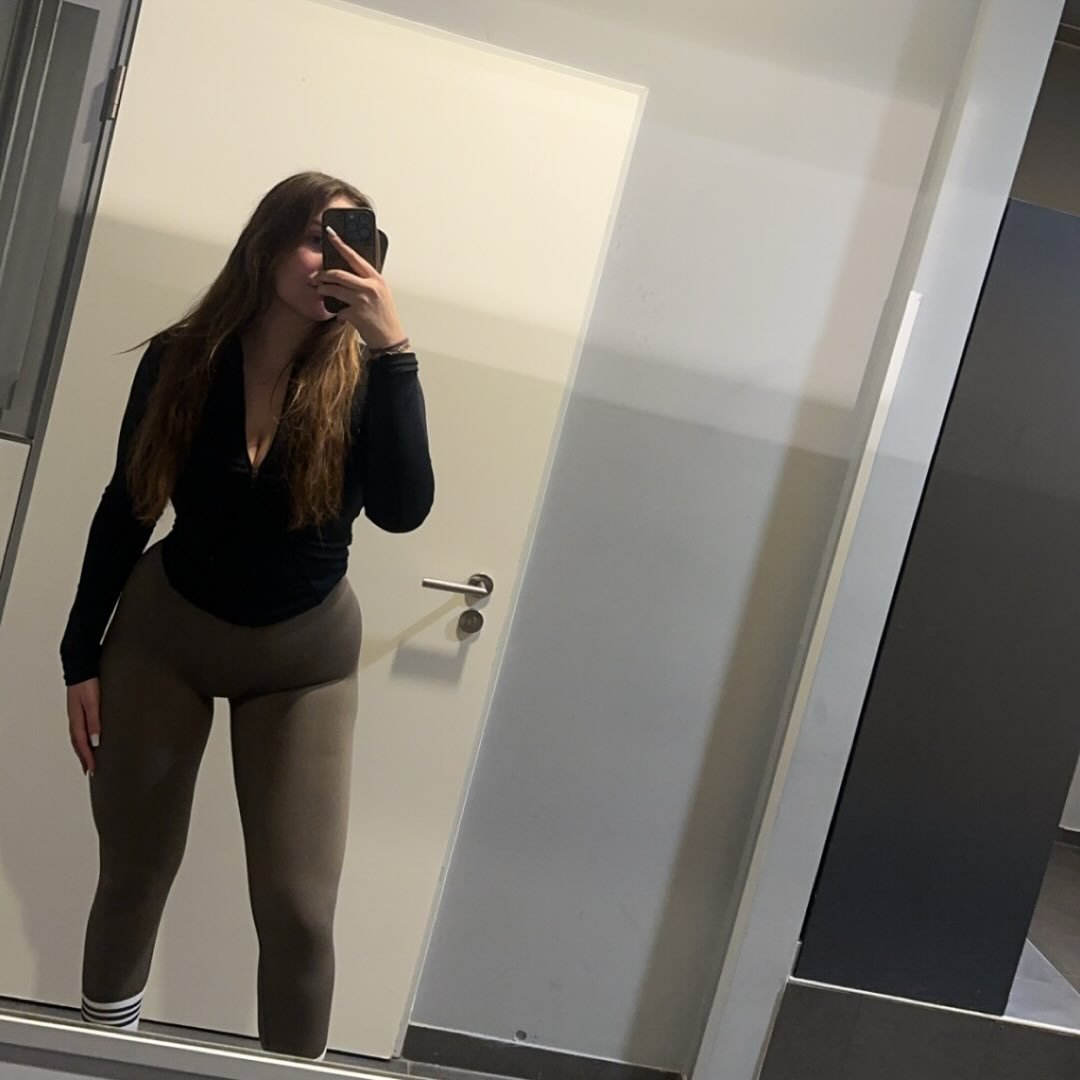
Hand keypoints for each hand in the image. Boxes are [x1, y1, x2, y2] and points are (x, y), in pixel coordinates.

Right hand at [67, 678, 100, 776]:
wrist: (81, 667)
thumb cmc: (88, 683)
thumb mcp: (93, 703)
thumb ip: (94, 721)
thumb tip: (95, 741)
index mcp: (77, 720)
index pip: (82, 744)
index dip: (87, 758)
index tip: (93, 770)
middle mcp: (74, 719)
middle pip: (77, 744)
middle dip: (83, 758)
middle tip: (89, 770)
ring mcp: (76, 715)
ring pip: (77, 738)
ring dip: (82, 750)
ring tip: (88, 760)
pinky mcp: (79, 709)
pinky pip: (80, 730)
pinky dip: (82, 739)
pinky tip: (88, 740)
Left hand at [317, 228, 407, 349]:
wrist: (390, 339)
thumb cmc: (385, 317)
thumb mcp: (381, 294)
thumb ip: (367, 282)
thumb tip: (349, 274)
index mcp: (376, 279)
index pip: (355, 257)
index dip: (341, 244)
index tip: (331, 234)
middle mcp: (370, 287)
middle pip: (339, 274)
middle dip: (323, 274)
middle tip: (316, 276)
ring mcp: (362, 300)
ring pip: (333, 289)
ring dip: (323, 290)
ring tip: (321, 291)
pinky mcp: (355, 314)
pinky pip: (338, 310)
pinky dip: (337, 313)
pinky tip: (342, 316)